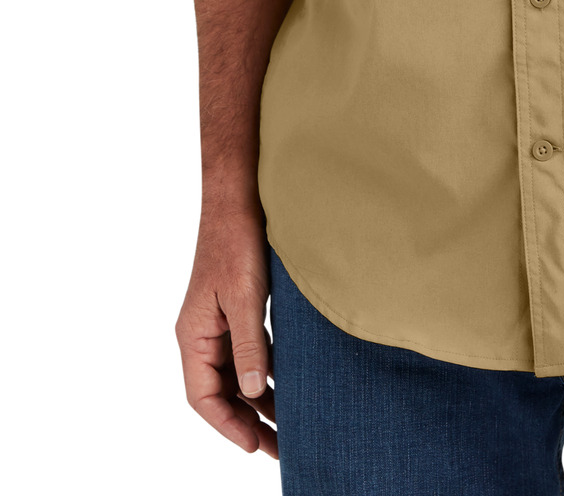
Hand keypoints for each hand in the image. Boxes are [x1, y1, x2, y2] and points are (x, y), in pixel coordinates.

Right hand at [176, 206, 276, 455]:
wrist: (239, 196)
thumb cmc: (237, 242)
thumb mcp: (245, 298)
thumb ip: (249, 347)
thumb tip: (254, 393)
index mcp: (194, 335)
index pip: (203, 397)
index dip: (228, 425)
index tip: (255, 445)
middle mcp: (202, 333)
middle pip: (220, 392)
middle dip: (247, 422)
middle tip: (279, 448)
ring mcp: (218, 322)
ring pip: (235, 374)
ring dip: (258, 400)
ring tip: (288, 425)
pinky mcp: (235, 309)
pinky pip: (246, 353)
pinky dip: (264, 372)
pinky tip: (286, 384)